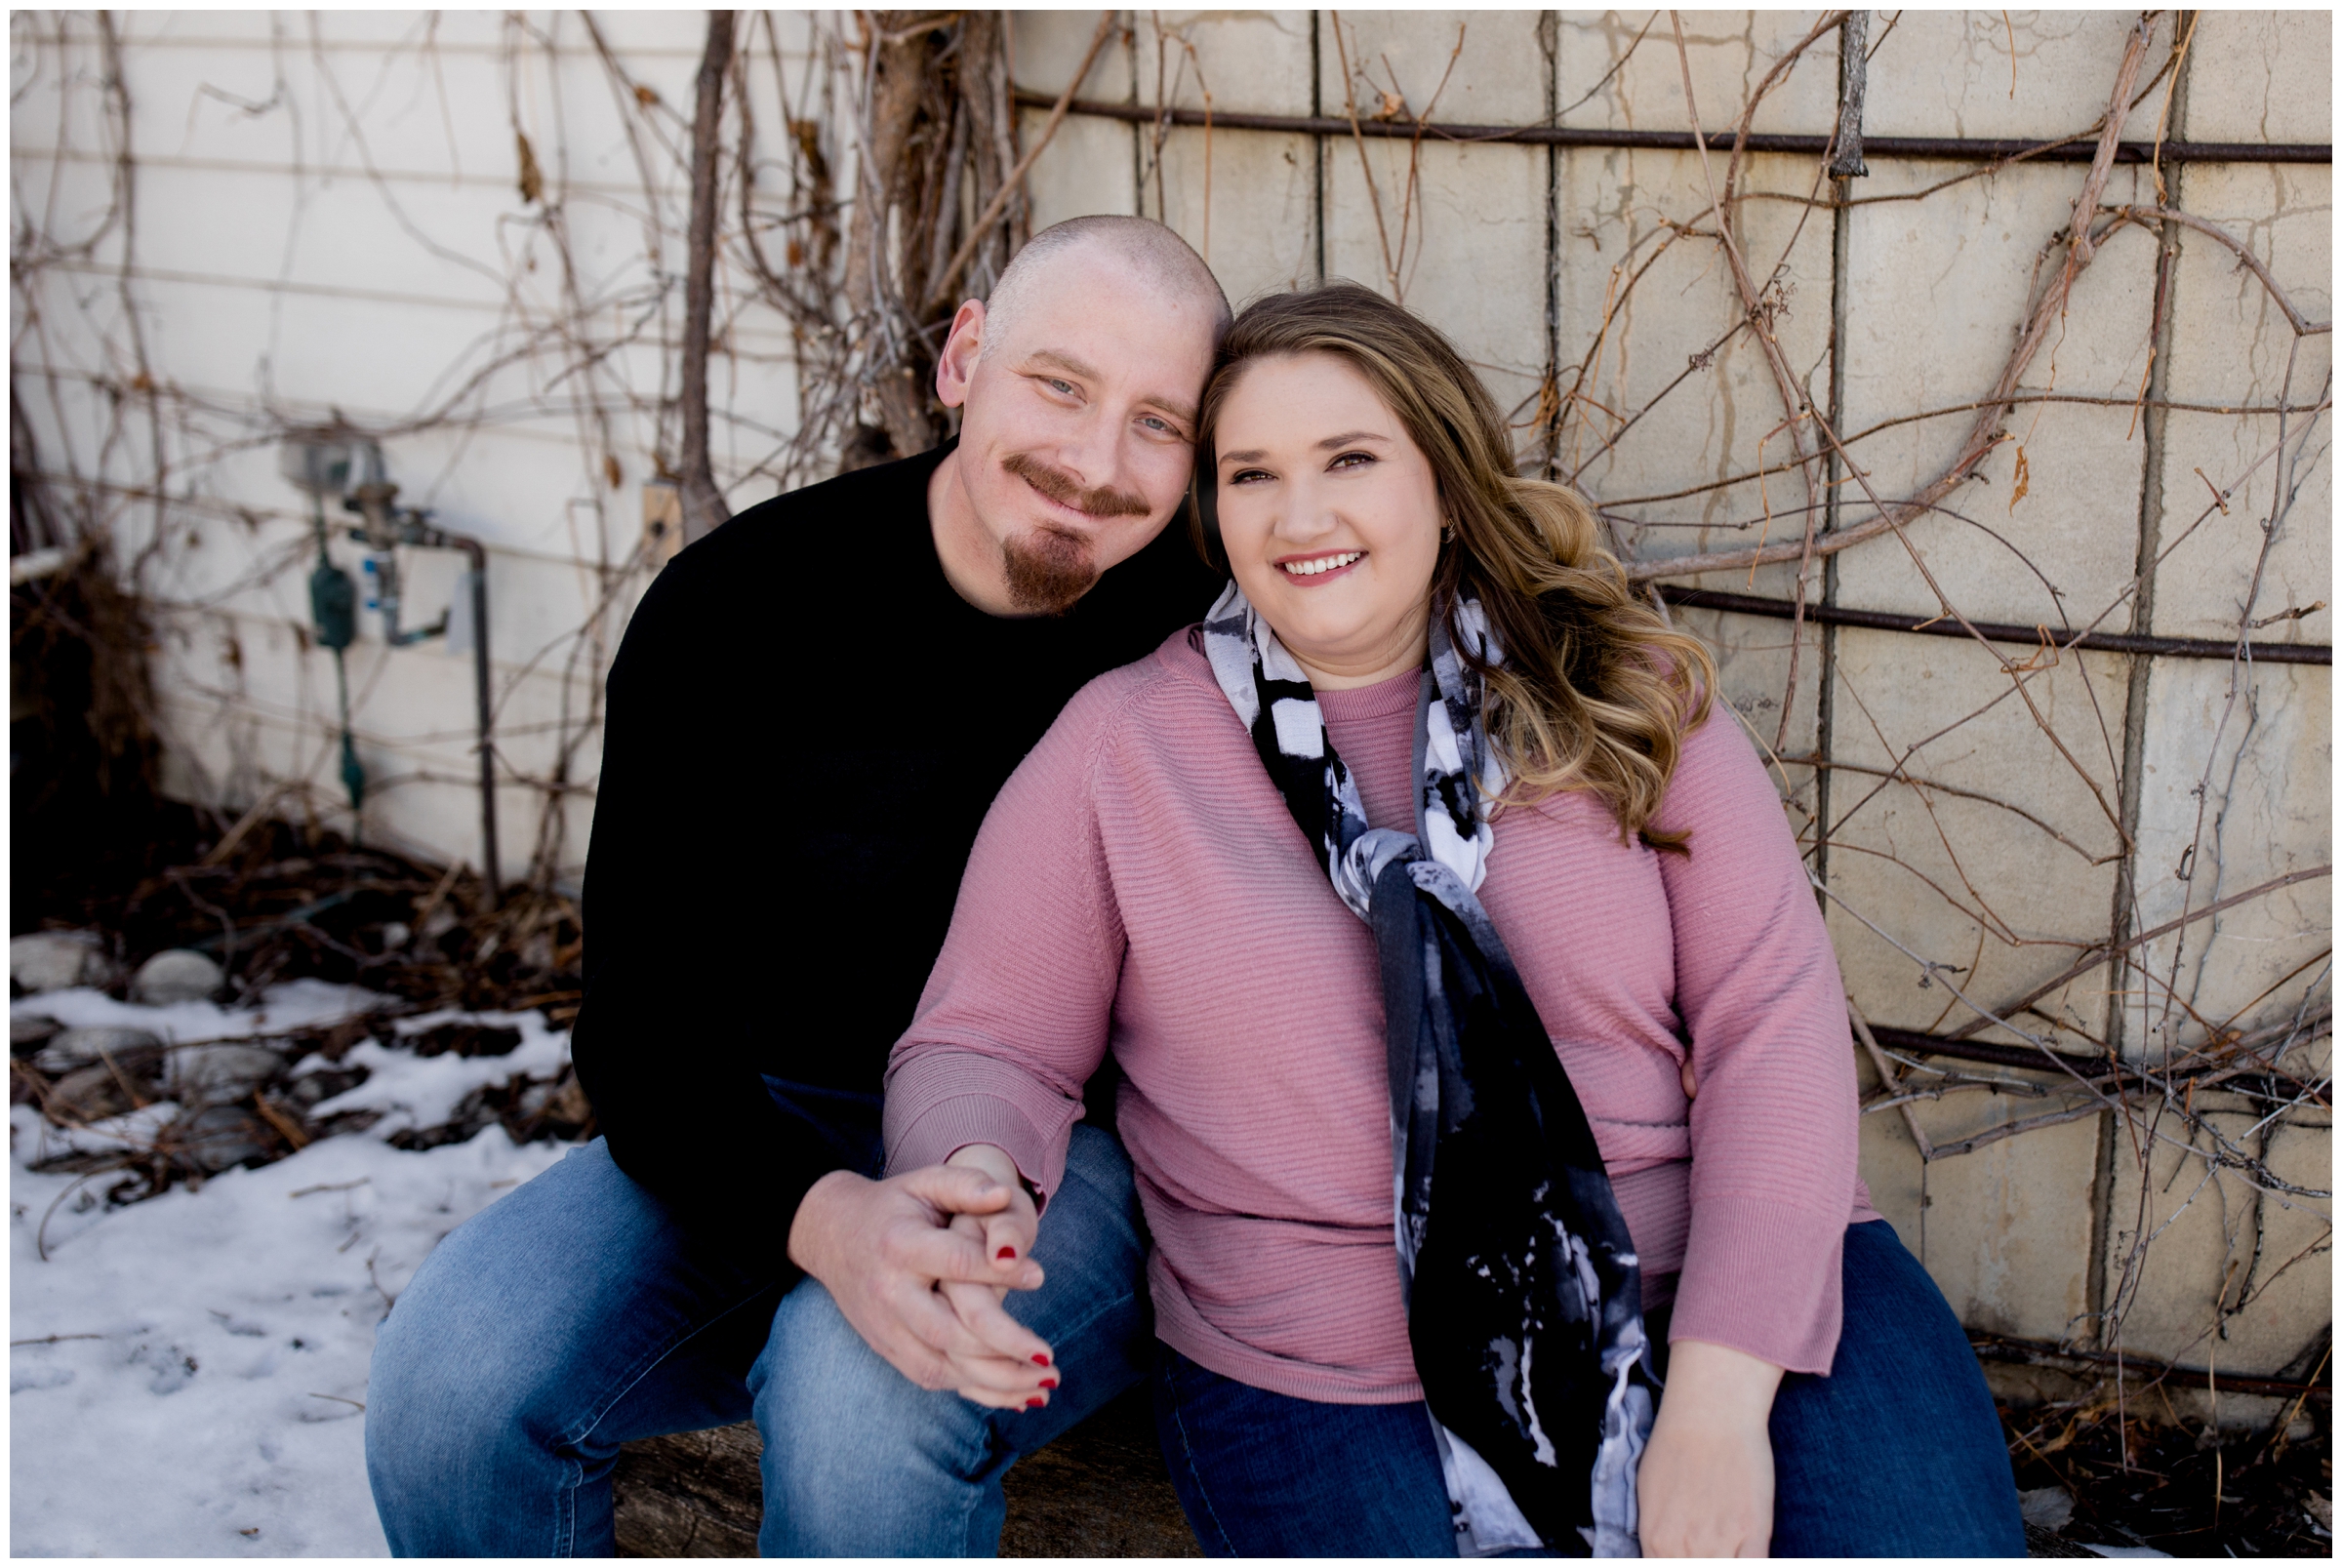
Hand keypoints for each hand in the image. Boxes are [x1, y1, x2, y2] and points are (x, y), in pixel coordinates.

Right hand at [786, 1161, 1054, 1409]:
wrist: (833, 1235)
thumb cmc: (893, 1205)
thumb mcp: (925, 1182)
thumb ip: (964, 1184)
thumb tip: (1002, 1196)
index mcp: (900, 1246)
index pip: (955, 1263)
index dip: (999, 1271)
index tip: (1040, 1276)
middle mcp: (890, 1293)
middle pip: (948, 1330)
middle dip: (1001, 1347)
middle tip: (1049, 1358)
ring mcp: (885, 1327)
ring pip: (940, 1366)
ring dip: (994, 1382)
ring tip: (1044, 1386)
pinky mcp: (886, 1348)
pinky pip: (930, 1377)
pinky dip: (974, 1390)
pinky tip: (1014, 1395)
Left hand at [1637, 1339, 1782, 1556]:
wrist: (1710, 1412)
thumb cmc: (1675, 1446)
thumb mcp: (1649, 1495)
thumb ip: (1656, 1536)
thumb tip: (1661, 1555)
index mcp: (1655, 1540)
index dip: (1675, 1566)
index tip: (1684, 1556)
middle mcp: (1685, 1549)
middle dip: (1701, 1562)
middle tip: (1708, 1549)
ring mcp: (1721, 1543)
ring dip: (1722, 1561)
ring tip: (1723, 1547)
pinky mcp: (1754, 1533)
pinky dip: (1749, 1563)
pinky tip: (1746, 1551)